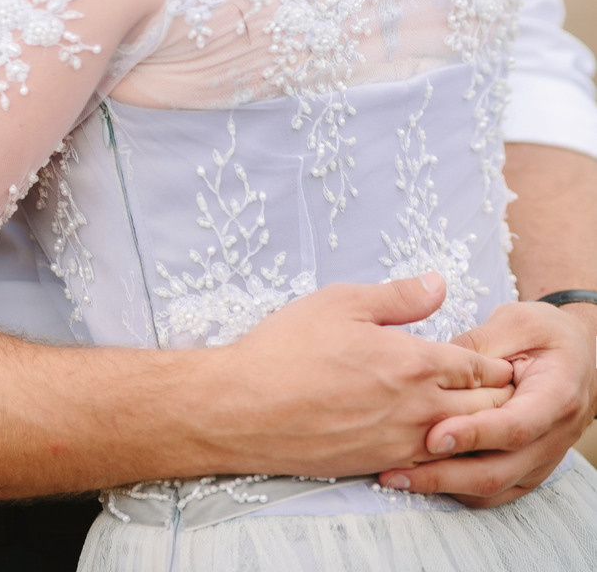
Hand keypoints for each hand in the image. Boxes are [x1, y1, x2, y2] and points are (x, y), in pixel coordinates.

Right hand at [205, 273, 514, 479]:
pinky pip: (431, 464)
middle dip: (497, 398)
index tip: (502, 361)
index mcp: (412, 362)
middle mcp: (416, 408)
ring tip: (474, 413)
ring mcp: (399, 442)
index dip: (494, 364)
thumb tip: (438, 283)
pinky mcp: (380, 464)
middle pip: (483, 410)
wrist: (246, 408)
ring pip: (461, 441)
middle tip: (499, 388)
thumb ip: (398, 296)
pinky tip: (432, 437)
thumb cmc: (288, 348)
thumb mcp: (341, 302)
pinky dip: (443, 451)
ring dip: (475, 428)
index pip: (477, 367)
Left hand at [380, 299, 596, 506]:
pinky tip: (420, 480)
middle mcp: (552, 438)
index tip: (433, 436)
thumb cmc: (547, 335)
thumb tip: (434, 361)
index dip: (474, 434)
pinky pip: (492, 491)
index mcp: (555, 397)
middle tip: (398, 468)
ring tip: (397, 477)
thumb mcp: (517, 323)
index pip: (515, 426)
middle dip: (446, 473)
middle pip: (499, 470)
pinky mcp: (526, 470)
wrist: (579, 358)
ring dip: (444, 486)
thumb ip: (479, 345)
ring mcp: (540, 460)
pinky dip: (457, 490)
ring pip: (492, 487)